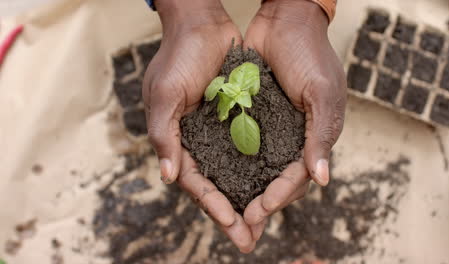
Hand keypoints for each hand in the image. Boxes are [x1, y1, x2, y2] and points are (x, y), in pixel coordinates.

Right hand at [142, 0, 255, 252]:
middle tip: (250, 239)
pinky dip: (260, 167)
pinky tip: (275, 182)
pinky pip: (250, 148)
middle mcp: (200, 141)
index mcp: (179, 141)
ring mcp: (221, 131)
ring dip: (249, 196)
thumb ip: (164, 136)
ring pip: (235, 172)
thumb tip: (170, 177)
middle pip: (217, 185)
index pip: (195, 183)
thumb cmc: (178, 57)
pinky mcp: (240, 117)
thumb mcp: (164, 95)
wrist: (202, 24)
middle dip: (232, 213)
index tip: (232, 226)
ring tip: (265, 220)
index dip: (212, 206)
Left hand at [242, 0, 345, 232]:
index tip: (257, 211)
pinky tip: (214, 177)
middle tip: (238, 227)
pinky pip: (240, 145)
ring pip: (256, 169)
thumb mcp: (322, 93)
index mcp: (313, 137)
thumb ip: (321, 136)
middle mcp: (291, 138)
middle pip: (275, 180)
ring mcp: (270, 128)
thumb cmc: (310, 54)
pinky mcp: (251, 116)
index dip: (279, 196)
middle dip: (259, 204)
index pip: (296, 177)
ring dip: (242, 191)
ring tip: (223, 211)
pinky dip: (230, 163)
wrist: (284, 20)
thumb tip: (322, 180)